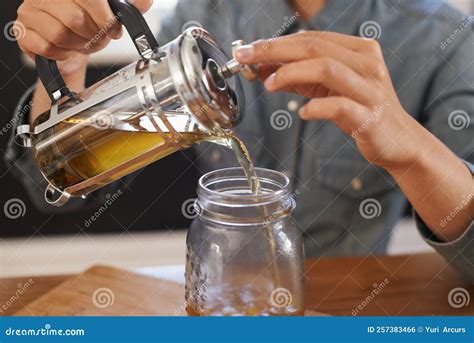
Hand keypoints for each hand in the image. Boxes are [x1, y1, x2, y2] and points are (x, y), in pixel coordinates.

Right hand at [16, 0, 153, 75]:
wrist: (72, 45)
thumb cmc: (90, 25)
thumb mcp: (113, 12)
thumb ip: (132, 4)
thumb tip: (146, 0)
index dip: (104, 18)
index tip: (113, 30)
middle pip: (74, 18)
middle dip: (93, 36)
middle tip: (97, 38)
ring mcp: (30, 11)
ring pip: (60, 34)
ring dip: (79, 46)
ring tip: (83, 43)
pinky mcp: (23, 31)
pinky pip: (46, 48)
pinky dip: (63, 54)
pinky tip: (68, 50)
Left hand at [235, 31, 418, 170]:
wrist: (397, 141)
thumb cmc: (359, 111)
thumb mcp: (327, 88)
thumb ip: (299, 76)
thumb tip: (262, 68)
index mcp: (358, 50)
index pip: (311, 38)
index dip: (276, 42)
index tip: (247, 50)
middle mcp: (367, 64)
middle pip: (316, 47)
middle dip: (275, 50)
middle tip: (246, 57)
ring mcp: (370, 89)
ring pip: (328, 69)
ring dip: (292, 73)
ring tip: (269, 84)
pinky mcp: (370, 116)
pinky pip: (339, 106)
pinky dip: (315, 108)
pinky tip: (302, 113)